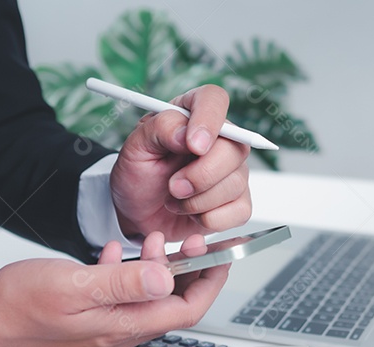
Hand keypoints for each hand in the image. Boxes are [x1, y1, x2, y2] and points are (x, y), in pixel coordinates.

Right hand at [0, 234, 228, 346]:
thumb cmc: (18, 307)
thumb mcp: (76, 285)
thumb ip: (124, 282)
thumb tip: (167, 278)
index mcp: (124, 325)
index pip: (187, 309)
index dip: (210, 282)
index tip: (221, 256)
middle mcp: (121, 329)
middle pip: (173, 303)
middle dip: (190, 271)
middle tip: (193, 242)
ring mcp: (105, 324)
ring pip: (149, 295)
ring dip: (158, 267)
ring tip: (154, 239)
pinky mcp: (90, 315)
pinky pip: (122, 293)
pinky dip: (128, 270)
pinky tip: (116, 251)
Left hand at [110, 85, 251, 240]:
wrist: (136, 212)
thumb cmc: (138, 175)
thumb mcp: (135, 148)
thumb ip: (160, 130)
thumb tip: (187, 132)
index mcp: (193, 115)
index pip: (215, 100)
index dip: (209, 119)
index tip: (193, 145)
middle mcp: (220, 140)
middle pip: (235, 148)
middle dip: (201, 174)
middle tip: (173, 186)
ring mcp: (233, 172)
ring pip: (235, 183)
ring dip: (198, 200)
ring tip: (174, 198)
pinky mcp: (237, 202)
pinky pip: (238, 211)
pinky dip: (208, 218)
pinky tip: (191, 212)